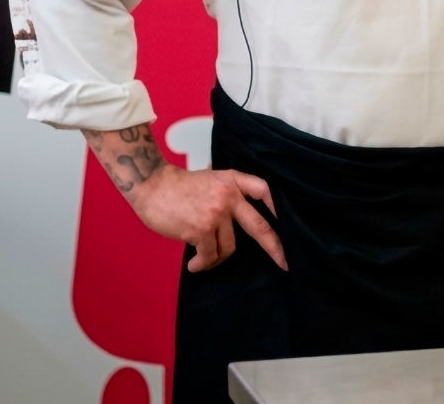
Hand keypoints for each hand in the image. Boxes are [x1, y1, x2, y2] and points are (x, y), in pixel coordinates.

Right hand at [131, 161, 287, 272]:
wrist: (152, 185)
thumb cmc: (179, 185)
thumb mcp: (210, 179)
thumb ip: (226, 192)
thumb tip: (239, 212)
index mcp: (232, 180)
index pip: (263, 190)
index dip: (278, 206)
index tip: (290, 222)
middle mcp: (229, 196)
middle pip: (259, 225)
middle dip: (274, 247)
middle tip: (285, 262)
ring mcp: (216, 213)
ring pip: (228, 247)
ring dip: (216, 258)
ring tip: (202, 259)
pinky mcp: (201, 230)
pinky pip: (209, 256)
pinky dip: (202, 264)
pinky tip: (193, 265)